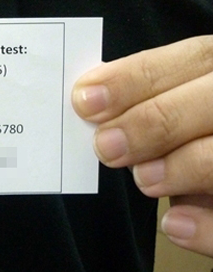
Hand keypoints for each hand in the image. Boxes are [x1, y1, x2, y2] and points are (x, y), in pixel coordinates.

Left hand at [72, 36, 212, 256]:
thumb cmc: (196, 133)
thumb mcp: (180, 107)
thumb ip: (149, 102)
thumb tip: (92, 108)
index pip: (192, 58)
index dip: (135, 78)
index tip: (86, 101)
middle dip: (153, 122)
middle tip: (106, 146)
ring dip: (183, 167)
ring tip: (144, 180)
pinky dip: (209, 227)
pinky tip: (175, 225)